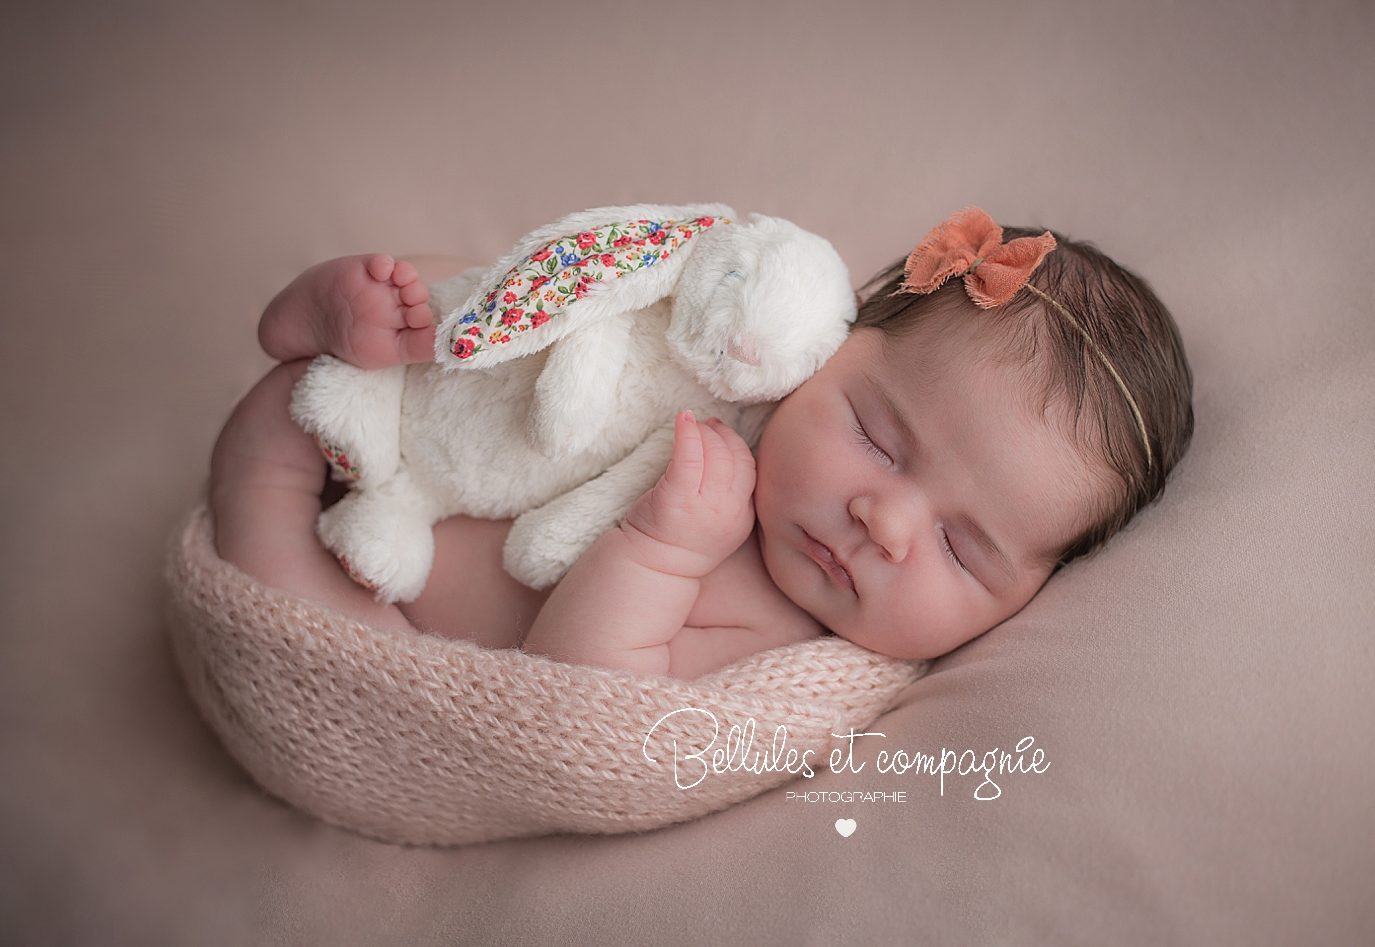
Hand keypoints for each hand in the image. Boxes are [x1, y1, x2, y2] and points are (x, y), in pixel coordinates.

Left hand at [620, 411, 756, 577]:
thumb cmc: (680, 538)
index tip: (722, 434)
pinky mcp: (677, 499)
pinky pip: (689, 457)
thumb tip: (725, 449)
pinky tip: (683, 418)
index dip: (737, 445)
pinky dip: (687, 434)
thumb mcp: (719, 520)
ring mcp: (704, 507)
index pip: (750, 469)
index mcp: (743, 517)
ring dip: (705, 433)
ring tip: (693, 425)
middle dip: (722, 435)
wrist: (652, 568)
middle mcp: (729, 512)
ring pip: (716, 455)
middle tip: (706, 426)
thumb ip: (728, 492)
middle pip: (736, 458)